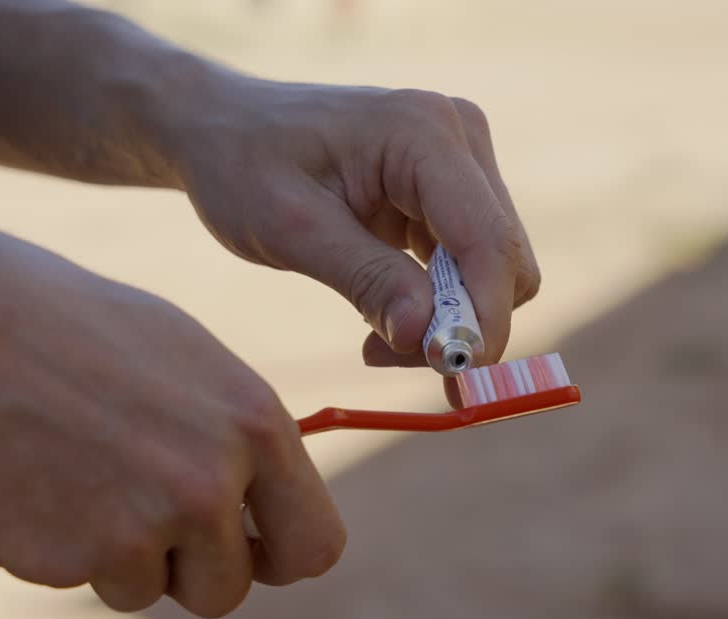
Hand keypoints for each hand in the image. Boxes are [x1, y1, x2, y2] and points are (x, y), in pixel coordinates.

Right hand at [0, 194, 344, 617]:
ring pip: (149, 591)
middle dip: (190, 568)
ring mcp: (139, 526)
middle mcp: (209, 481)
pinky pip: (80, 581)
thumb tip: (257, 497)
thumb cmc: (61, 324)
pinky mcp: (68, 559)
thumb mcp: (181, 355)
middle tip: (141, 515)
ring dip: (116, 555)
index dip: (279, 555)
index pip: (314, 543)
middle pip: (230, 587)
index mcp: (252, 422)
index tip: (252, 551)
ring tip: (72, 473)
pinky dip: (56, 549)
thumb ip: (233, 433)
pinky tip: (27, 480)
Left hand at [172, 76, 541, 366]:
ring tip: (374, 339)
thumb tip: (430, 340)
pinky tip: (383, 314)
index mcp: (424, 132)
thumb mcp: (291, 230)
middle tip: (387, 358)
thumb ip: (365, 280)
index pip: (487, 239)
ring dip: (448, 320)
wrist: (223, 129)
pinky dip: (438, 304)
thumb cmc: (243, 166)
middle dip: (462, 324)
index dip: (483, 317)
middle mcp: (460, 136)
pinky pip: (472, 265)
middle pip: (504, 259)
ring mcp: (462, 161)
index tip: (454, 378)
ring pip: (495, 269)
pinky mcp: (454, 189)